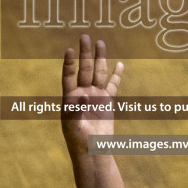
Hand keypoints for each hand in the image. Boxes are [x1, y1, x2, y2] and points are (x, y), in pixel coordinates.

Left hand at [61, 34, 123, 154]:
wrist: (92, 151)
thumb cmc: (78, 140)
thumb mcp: (74, 126)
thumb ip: (77, 110)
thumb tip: (83, 95)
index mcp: (70, 98)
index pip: (68, 75)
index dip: (68, 63)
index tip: (69, 50)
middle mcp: (82, 93)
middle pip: (84, 69)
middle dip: (85, 53)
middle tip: (85, 36)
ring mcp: (95, 96)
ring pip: (98, 73)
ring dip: (100, 58)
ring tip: (100, 43)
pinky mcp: (107, 102)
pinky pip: (112, 85)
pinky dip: (116, 75)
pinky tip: (119, 64)